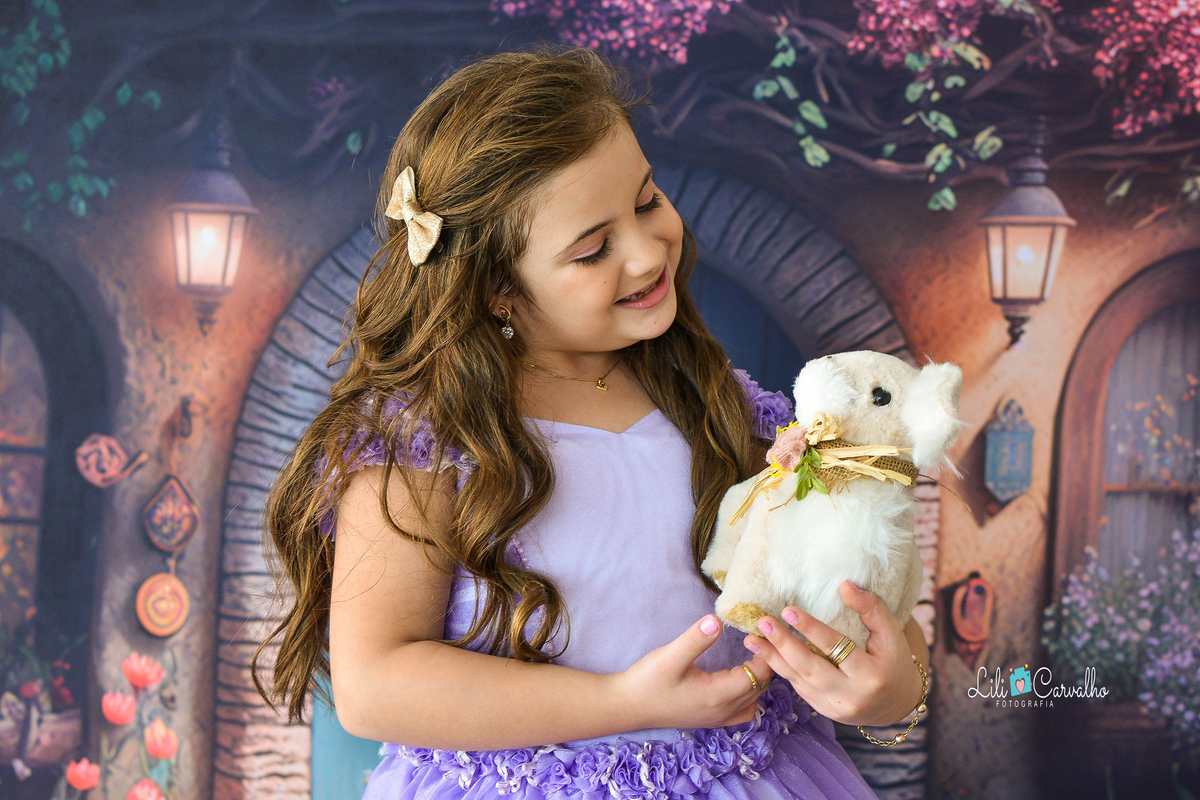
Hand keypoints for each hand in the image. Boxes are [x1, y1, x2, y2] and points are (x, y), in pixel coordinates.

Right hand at [613, 614, 775, 729]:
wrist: (628, 706)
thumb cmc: (648, 680)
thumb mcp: (670, 656)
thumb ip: (696, 639)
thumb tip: (718, 620)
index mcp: (718, 695)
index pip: (757, 675)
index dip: (762, 653)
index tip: (756, 632)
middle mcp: (723, 711)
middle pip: (760, 688)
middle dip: (765, 664)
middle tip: (757, 639)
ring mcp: (717, 718)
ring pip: (753, 700)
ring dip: (757, 680)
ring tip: (749, 657)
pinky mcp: (709, 719)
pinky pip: (742, 710)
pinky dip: (748, 695)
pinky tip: (737, 680)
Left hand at [742, 581, 923, 726]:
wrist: (897, 703)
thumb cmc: (893, 660)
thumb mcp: (891, 633)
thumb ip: (871, 608)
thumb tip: (845, 585)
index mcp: (871, 675)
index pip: (837, 648)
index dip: (812, 629)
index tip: (788, 611)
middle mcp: (852, 695)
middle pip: (811, 668)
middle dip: (784, 645)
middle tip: (763, 623)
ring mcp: (835, 707)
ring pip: (799, 681)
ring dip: (772, 659)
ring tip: (751, 639)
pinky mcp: (824, 711)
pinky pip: (799, 688)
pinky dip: (781, 670)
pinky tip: (764, 653)